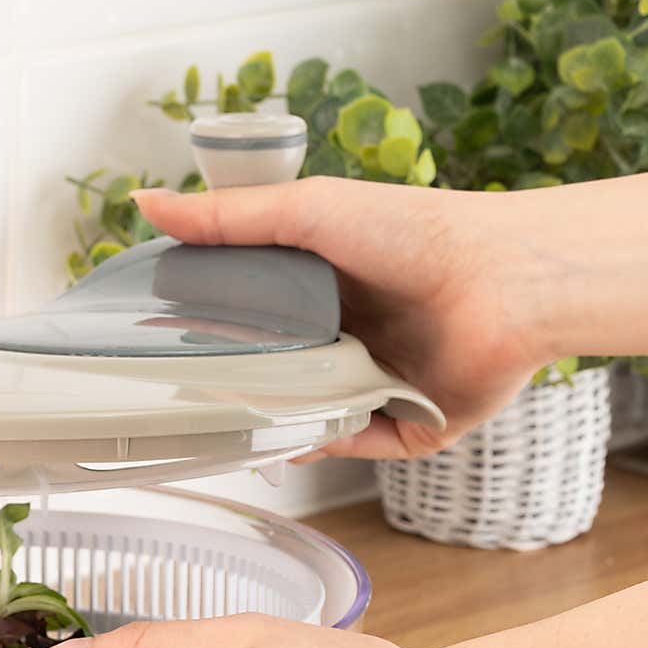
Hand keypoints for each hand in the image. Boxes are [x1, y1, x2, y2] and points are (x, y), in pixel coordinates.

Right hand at [132, 179, 546, 459]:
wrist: (504, 282)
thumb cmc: (414, 233)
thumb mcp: (306, 215)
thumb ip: (227, 218)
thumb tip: (143, 202)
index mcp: (325, 289)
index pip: (252, 317)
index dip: (210, 330)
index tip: (161, 342)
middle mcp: (349, 338)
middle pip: (276, 373)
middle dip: (238, 386)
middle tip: (187, 393)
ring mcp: (379, 386)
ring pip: (309, 417)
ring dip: (278, 420)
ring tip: (237, 421)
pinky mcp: (409, 428)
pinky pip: (353, 445)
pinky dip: (327, 444)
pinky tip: (300, 439)